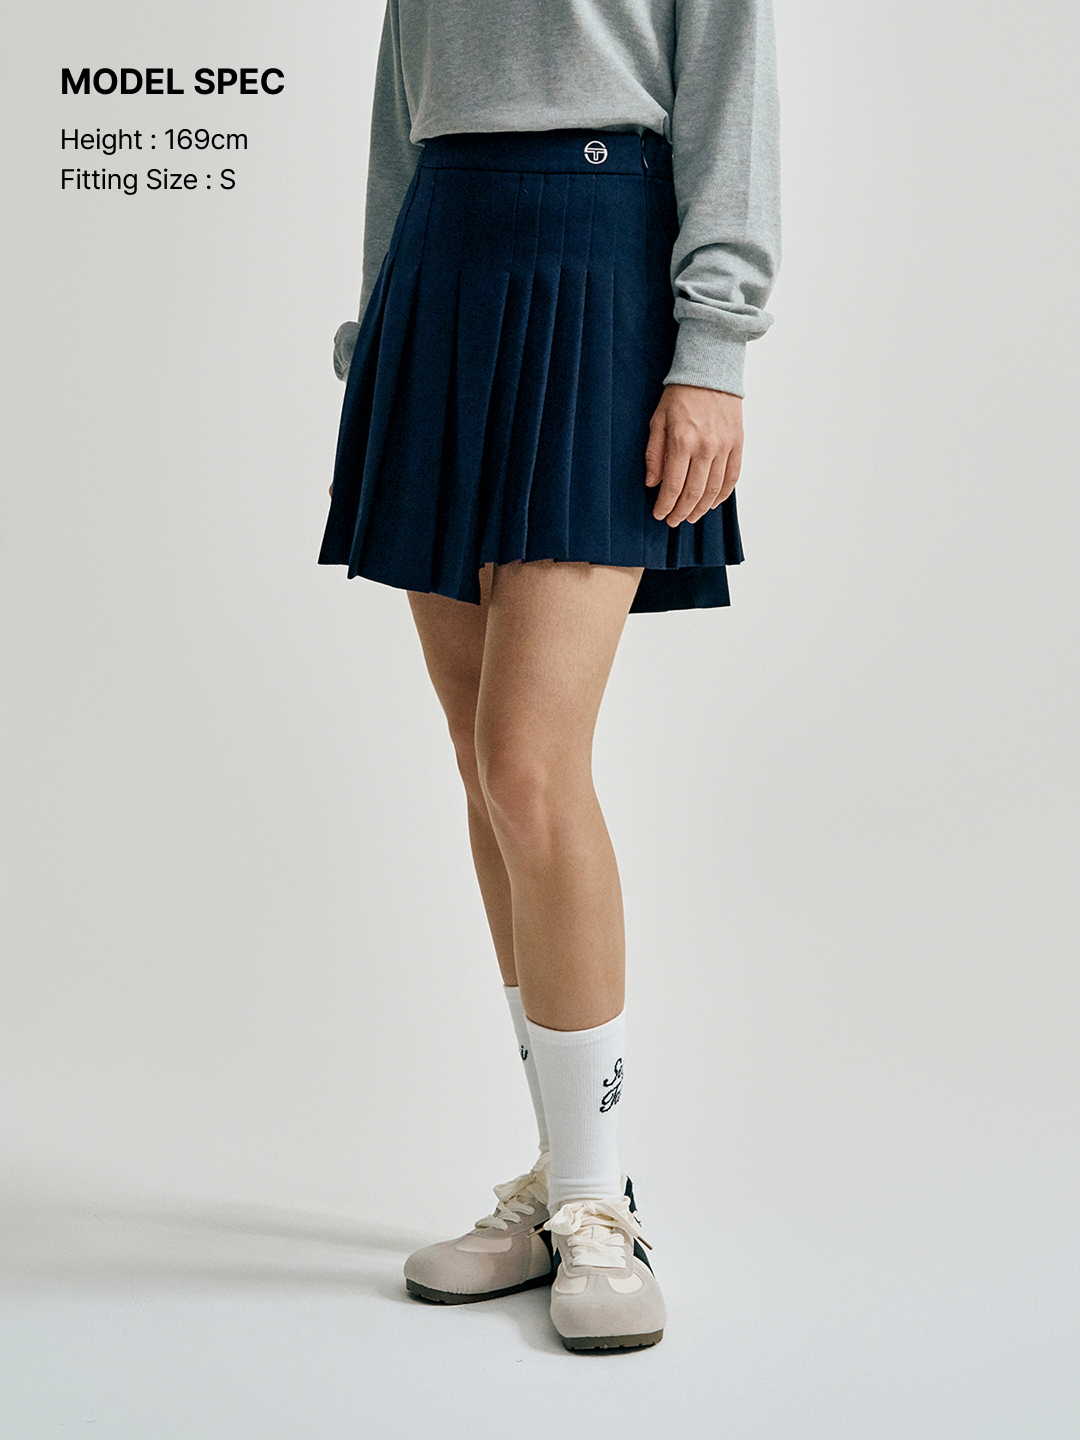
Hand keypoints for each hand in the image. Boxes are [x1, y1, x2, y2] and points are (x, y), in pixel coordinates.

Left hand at [644, 383, 742, 525]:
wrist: (710, 371)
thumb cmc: (679, 395)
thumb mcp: (657, 421)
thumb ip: (654, 453)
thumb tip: (652, 483)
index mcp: (682, 441)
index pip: (673, 485)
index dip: (666, 505)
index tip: (660, 515)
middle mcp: (706, 447)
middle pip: (694, 492)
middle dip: (682, 512)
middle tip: (673, 521)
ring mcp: (725, 446)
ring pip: (714, 489)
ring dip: (701, 508)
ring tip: (691, 516)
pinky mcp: (738, 443)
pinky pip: (733, 477)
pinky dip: (723, 494)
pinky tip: (712, 503)